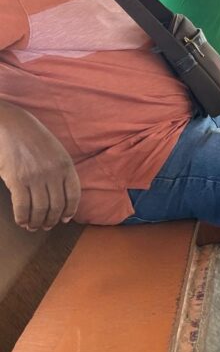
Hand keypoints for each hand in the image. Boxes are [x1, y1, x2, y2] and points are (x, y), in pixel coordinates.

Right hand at [0, 107, 80, 230]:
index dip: (70, 210)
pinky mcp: (17, 180)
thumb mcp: (57, 152)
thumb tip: (62, 197)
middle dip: (52, 220)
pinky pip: (22, 207)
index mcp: (66, 165)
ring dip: (37, 222)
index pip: (74, 195)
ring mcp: (35, 177)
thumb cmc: (35, 138)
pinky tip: (22, 221)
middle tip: (46, 226)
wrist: (13, 125)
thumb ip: (61, 172)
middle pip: (57, 206)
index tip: (65, 219)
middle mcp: (53, 173)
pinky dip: (23, 218)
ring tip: (33, 226)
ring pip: (40, 210)